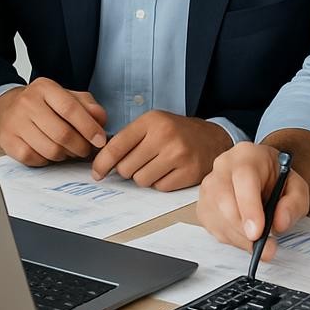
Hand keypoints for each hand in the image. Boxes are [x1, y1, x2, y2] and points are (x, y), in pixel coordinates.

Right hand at [0, 77, 107, 165]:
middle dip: (80, 146)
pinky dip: (47, 160)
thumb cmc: (41, 105)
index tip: (100, 140)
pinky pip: (35, 159)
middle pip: (62, 133)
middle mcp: (28, 102)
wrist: (5, 109)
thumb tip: (101, 121)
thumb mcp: (65, 97)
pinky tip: (49, 153)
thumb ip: (87, 106)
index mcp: (45, 87)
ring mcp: (16, 122)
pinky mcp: (8, 141)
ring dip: (65, 155)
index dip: (89, 127)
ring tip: (68, 150)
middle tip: (86, 149)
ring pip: (51, 150)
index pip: (70, 108)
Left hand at [91, 111, 231, 190]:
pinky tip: (170, 171)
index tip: (97, 172)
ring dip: (144, 177)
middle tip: (140, 162)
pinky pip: (159, 188)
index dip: (102, 162)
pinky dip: (161, 183)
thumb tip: (103, 162)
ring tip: (157, 165)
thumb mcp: (153, 124)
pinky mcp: (189, 172)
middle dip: (128, 169)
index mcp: (151, 121)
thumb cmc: (176, 132)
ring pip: (141, 180)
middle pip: (126, 168)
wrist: (212, 138)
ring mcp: (178, 155)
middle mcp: (164, 135)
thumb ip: (129, 139)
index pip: (117, 146)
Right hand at [197, 142, 309, 257]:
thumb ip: (294, 203)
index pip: (243, 178)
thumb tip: (279, 223)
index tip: (257, 232)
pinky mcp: (203, 204)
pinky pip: (212, 227)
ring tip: (259, 239)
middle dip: (243, 229)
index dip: (249, 207)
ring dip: (239, 237)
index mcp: (247, 155)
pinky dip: (230, 238)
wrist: (264, 176)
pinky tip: (244, 233)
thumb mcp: (297, 187)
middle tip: (263, 245)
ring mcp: (209, 184)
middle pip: (224, 199)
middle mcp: (223, 166)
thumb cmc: (276, 180)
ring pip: (217, 216)